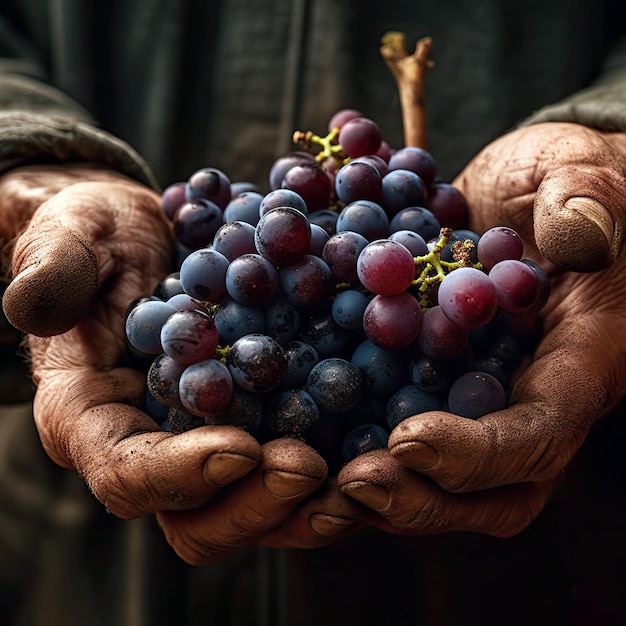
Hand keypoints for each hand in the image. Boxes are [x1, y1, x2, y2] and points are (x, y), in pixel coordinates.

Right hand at [0, 164, 339, 563]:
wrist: (144, 236)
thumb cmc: (95, 236)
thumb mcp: (68, 238)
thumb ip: (52, 273)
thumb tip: (30, 307)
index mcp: (90, 417)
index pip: (126, 473)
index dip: (179, 473)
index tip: (240, 446)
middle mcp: (149, 443)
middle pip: (196, 513)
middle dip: (253, 500)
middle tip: (308, 467)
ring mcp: (205, 436)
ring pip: (250, 501)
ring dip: (302, 499)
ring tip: (356, 472)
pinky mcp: (251, 416)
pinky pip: (286, 457)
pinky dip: (330, 461)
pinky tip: (370, 442)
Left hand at [336, 122, 625, 536]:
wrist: (531, 195)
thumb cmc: (570, 182)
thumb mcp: (582, 173)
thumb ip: (585, 201)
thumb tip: (575, 234)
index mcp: (578, 361)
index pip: (539, 432)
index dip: (480, 453)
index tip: (409, 440)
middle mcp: (525, 394)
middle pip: (489, 489)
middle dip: (421, 497)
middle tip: (353, 484)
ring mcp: (475, 391)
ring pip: (438, 475)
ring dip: (377, 485)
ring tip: (313, 475)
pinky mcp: (430, 375)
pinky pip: (396, 423)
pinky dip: (350, 436)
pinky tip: (296, 427)